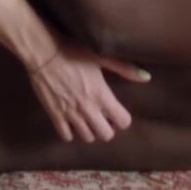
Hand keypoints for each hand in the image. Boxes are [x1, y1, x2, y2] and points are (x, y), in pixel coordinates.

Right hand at [25, 38, 151, 142]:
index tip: (117, 112)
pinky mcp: (55, 115)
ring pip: (87, 138)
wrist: (43, 53)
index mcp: (102, 95)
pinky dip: (70, 132)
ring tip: (87, 120)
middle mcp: (88, 109)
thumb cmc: (74, 51)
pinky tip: (71, 122)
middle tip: (103, 118)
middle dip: (107, 128)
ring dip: (90, 131)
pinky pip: (66, 136)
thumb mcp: (101, 57)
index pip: (123, 121)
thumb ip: (125, 69)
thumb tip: (147, 77)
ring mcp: (71, 114)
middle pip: (106, 135)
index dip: (122, 118)